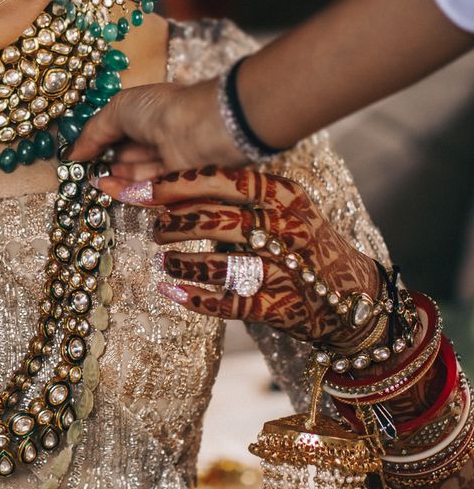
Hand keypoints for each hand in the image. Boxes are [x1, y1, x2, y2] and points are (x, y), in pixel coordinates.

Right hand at [71, 79, 246, 176]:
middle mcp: (161, 131)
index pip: (121, 126)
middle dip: (105, 159)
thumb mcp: (116, 110)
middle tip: (82, 168)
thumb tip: (72, 153)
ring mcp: (169, 156)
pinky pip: (147, 187)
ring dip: (112, 176)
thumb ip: (93, 132)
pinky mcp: (176, 181)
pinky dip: (124, 188)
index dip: (100, 138)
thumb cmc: (158, 109)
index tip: (81, 150)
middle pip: (129, 151)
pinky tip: (104, 186)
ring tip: (89, 178)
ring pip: (137, 171)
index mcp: (149, 109)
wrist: (197, 130)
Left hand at [102, 165, 379, 347]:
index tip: (136, 191)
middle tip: (155, 230)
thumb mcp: (287, 206)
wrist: (353, 295)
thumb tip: (174, 188)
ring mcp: (283, 269)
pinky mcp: (279, 306)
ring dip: (180, 262)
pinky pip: (225, 302)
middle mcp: (285, 229)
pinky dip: (192, 296)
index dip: (172, 186)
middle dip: (173, 225)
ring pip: (216, 263)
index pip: (219, 182)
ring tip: (165, 261)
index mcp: (284, 195)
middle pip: (213, 220)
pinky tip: (171, 290)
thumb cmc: (306, 243)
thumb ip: (241, 194)